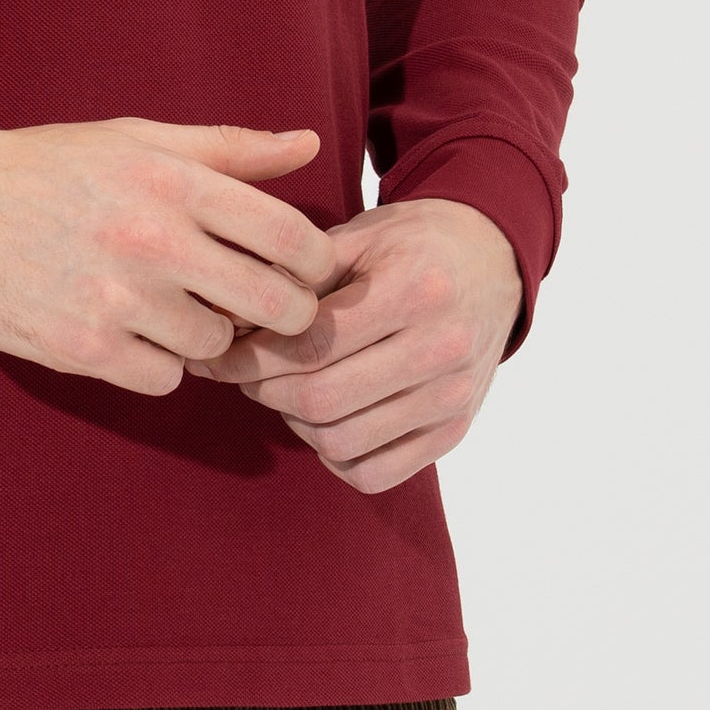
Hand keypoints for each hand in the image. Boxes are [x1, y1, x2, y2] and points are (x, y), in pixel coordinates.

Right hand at [0, 121, 340, 396]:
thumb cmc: (53, 167)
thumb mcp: (137, 139)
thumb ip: (228, 148)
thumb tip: (310, 145)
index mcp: (173, 181)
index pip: (292, 237)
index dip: (317, 264)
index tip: (307, 272)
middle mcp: (152, 239)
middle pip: (273, 305)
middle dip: (284, 315)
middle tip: (267, 310)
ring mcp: (117, 300)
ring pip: (217, 347)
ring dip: (208, 336)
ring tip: (175, 308)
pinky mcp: (84, 349)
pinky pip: (165, 379)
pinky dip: (159, 364)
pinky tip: (133, 332)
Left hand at [182, 197, 522, 492]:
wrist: (492, 258)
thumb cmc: (414, 241)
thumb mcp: (359, 235)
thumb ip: (298, 275)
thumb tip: (230, 320)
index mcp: (415, 290)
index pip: (311, 344)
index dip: (250, 355)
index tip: (217, 353)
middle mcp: (441, 349)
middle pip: (322, 399)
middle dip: (263, 389)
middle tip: (243, 371)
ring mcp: (452, 398)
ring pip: (342, 442)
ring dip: (294, 423)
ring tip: (283, 389)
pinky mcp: (455, 431)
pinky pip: (376, 473)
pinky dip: (334, 456)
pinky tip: (324, 420)